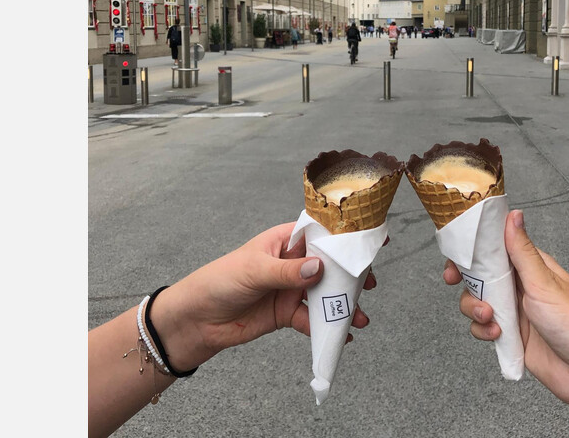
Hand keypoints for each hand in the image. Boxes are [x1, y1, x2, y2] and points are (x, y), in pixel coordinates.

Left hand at [150, 222, 377, 372]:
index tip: (371, 239)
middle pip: (330, 265)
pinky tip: (342, 335)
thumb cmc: (219, 281)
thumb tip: (319, 268)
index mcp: (284, 241)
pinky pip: (313, 320)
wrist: (197, 320)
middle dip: (351, 274)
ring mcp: (291, 289)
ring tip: (360, 317)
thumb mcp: (254, 271)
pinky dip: (328, 327)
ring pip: (325, 294)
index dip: (346, 235)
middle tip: (370, 283)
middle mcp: (292, 263)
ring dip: (343, 305)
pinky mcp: (287, 314)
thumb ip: (287, 272)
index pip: (320, 233)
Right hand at [443, 210, 568, 434]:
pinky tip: (496, 335)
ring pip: (477, 302)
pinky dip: (483, 331)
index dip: (473, 249)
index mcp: (532, 267)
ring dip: (475, 308)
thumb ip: (523, 252)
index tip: (456, 255)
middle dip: (467, 281)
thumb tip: (513, 215)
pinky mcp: (509, 336)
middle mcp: (521, 286)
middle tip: (456, 282)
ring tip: (490, 317)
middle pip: (480, 276)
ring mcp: (514, 312)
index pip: (496, 248)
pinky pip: (483, 328)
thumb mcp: (544, 284)